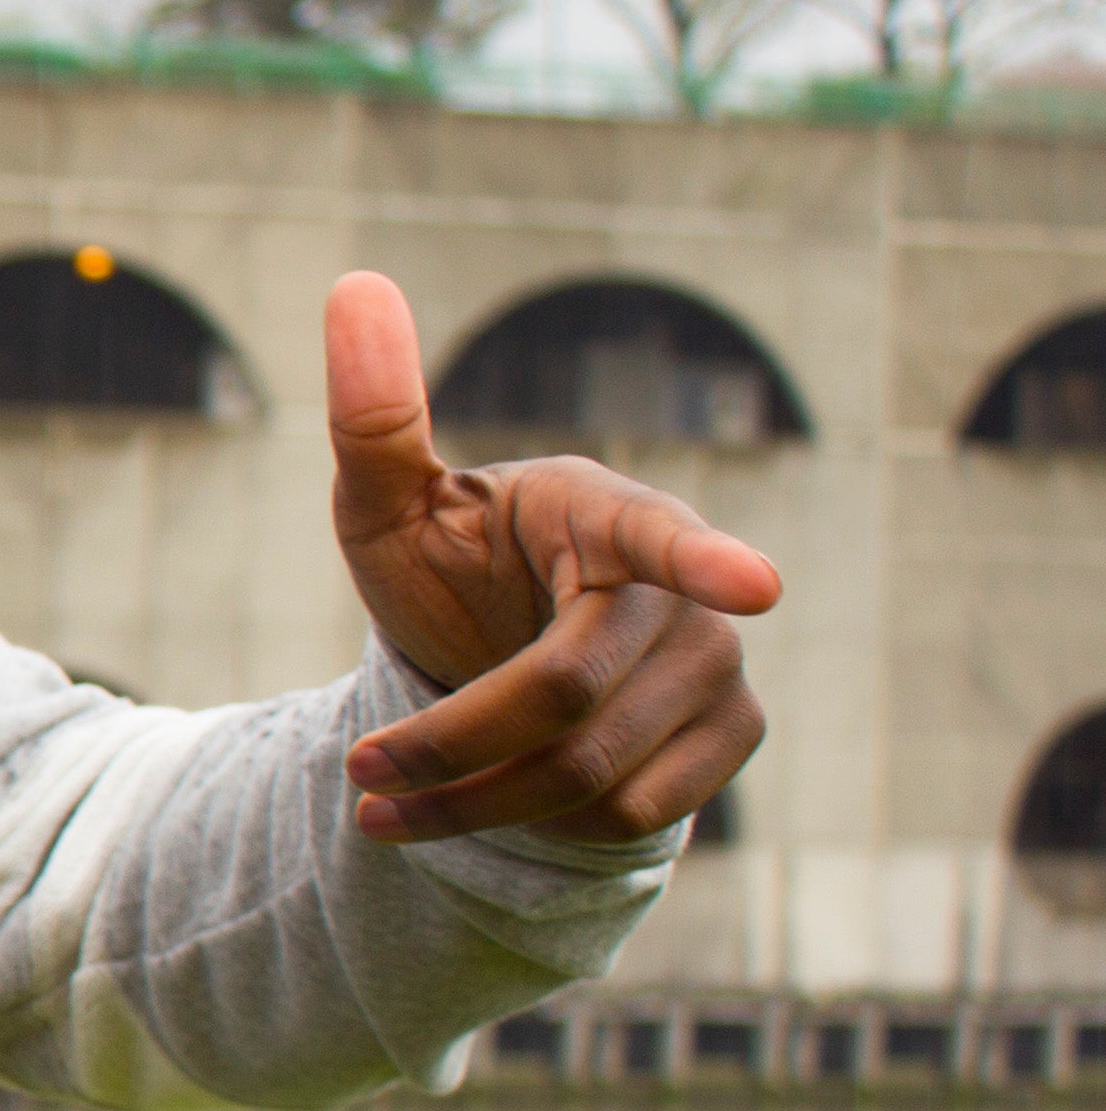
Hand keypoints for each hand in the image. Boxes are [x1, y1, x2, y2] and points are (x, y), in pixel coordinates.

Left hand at [321, 269, 779, 843]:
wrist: (493, 662)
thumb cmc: (444, 568)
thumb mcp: (385, 507)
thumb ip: (374, 417)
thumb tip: (353, 282)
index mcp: (601, 511)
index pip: (656, 538)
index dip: (705, 563)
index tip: (757, 586)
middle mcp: (682, 588)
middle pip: (566, 696)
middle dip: (449, 747)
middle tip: (360, 776)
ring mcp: (720, 663)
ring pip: (593, 775)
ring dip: (476, 805)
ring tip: (396, 803)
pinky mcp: (730, 736)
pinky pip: (632, 815)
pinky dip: (539, 828)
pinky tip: (495, 805)